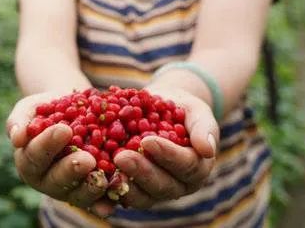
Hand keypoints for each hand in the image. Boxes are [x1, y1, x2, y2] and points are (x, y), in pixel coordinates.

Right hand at [6, 92, 110, 213]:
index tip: (64, 130)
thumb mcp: (29, 108)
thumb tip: (17, 137)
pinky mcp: (90, 193)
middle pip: (56, 180)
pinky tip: (113, 199)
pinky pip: (97, 201)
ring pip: (77, 195)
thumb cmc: (46, 110)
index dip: (48, 144)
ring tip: (103, 179)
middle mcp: (46, 181)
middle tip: (87, 160)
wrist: (72, 112)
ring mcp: (69, 190)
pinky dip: (105, 202)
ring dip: (90, 189)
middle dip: (71, 170)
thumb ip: (19, 121)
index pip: (35, 156)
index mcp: (28, 162)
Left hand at [112, 88, 218, 208]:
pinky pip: (123, 195)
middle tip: (122, 156)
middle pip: (162, 185)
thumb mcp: (195, 110)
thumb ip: (203, 127)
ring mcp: (155, 191)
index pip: (186, 166)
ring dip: (125, 184)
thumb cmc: (181, 109)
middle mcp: (178, 185)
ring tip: (108, 167)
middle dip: (142, 171)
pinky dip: (110, 189)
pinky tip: (97, 177)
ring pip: (143, 196)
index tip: (148, 141)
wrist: (159, 109)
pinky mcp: (134, 190)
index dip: (168, 155)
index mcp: (197, 168)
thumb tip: (207, 149)